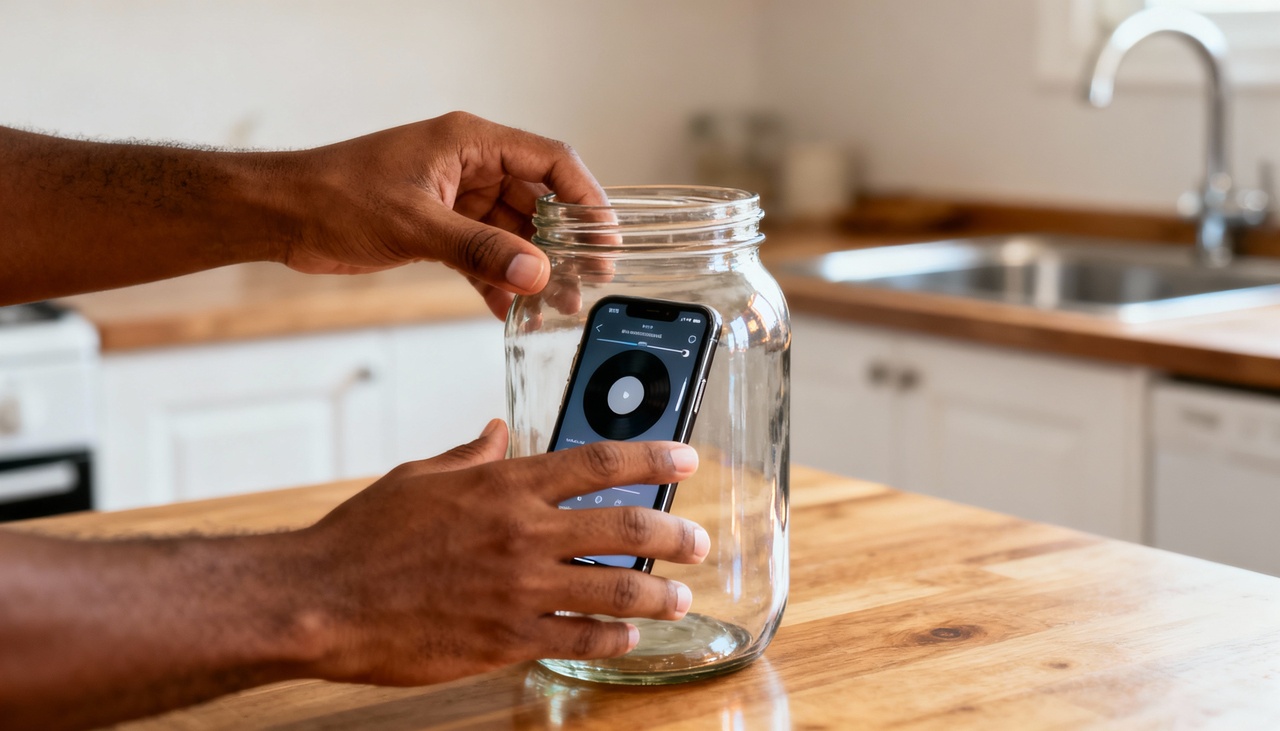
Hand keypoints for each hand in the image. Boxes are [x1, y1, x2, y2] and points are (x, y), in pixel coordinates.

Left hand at [282, 112, 607, 317]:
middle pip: (538, 201)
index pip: (550, 162)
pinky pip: (484, 254)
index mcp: (470, 142)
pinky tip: (510, 309)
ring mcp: (455, 198)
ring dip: (533, 268)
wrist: (283, 215)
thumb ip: (479, 250)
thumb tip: (535, 273)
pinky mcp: (439, 228)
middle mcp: (469, 166)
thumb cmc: (335, 197)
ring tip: (557, 303)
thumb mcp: (415, 224)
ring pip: (513, 233)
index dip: (585, 197)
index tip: (605, 237)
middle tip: (586, 280)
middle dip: (563, 243)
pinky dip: (498, 279)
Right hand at [297, 420, 707, 685]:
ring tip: (680, 598)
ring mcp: (521, 590)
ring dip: (659, 595)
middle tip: (697, 541)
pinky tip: (626, 637)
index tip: (686, 456)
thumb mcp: (421, 478)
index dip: (651, 456)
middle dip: (675, 535)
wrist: (323, 601)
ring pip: (617, 588)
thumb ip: (472, 456)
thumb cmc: (365, 537)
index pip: (597, 462)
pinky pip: (580, 639)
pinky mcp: (509, 639)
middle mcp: (523, 534)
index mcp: (504, 486)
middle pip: (626, 527)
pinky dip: (612, 638)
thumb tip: (499, 433)